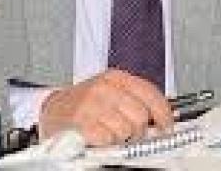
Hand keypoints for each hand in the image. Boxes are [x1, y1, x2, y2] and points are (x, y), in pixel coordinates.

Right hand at [38, 69, 172, 145]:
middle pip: (141, 115)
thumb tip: (166, 116)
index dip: (163, 113)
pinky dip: (106, 142)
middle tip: (131, 134)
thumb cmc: (85, 104)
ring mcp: (92, 104)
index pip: (150, 93)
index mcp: (116, 78)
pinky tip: (99, 137)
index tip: (167, 126)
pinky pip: (108, 139)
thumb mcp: (111, 93)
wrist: (53, 111)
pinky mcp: (81, 123)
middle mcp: (104, 88)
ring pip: (126, 129)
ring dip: (121, 138)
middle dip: (139, 130)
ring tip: (111, 134)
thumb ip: (136, 100)